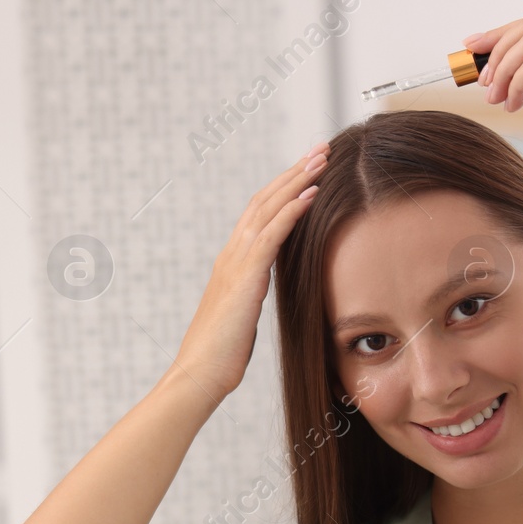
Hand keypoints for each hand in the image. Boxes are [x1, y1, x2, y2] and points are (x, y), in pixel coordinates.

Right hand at [172, 142, 328, 400]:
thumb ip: (254, 293)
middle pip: (265, 199)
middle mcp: (232, 254)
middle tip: (322, 148)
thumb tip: (267, 289)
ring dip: (297, 180)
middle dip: (295, 171)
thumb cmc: (222, 354)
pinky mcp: (244, 277)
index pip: (261, 212)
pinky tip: (312, 194)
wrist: (199, 375)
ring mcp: (236, 262)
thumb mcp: (243, 315)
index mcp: (234, 261)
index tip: (311, 169)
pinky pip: (271, 235)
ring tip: (323, 159)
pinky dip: (292, 211)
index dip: (286, 187)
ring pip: (268, 208)